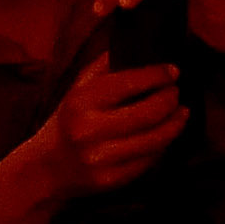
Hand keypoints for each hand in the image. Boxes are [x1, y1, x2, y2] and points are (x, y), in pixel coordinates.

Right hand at [28, 50, 188, 198]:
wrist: (43, 170)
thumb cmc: (68, 122)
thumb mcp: (77, 88)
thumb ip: (105, 65)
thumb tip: (140, 43)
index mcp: (81, 101)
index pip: (132, 81)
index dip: (159, 75)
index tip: (173, 71)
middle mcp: (89, 130)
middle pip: (151, 111)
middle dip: (172, 98)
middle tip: (176, 93)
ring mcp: (100, 158)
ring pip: (156, 138)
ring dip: (176, 122)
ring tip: (181, 112)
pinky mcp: (111, 179)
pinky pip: (150, 159)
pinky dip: (163, 144)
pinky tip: (165, 134)